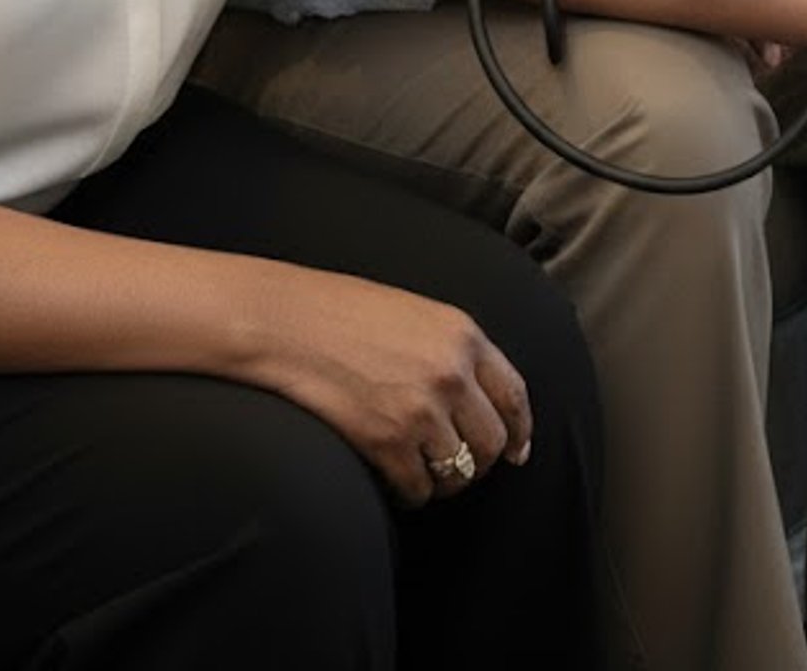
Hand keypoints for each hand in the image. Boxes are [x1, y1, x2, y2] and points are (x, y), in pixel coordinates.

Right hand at [243, 263, 532, 508]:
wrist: (286, 321)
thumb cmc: (342, 313)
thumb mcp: (414, 314)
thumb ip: (451, 350)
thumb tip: (478, 399)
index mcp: (463, 334)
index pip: (515, 394)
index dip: (519, 430)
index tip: (517, 451)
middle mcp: (452, 373)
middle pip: (492, 444)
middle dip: (476, 462)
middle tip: (453, 465)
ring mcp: (421, 409)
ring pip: (458, 473)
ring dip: (441, 481)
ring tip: (418, 471)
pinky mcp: (388, 441)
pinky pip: (418, 489)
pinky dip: (408, 493)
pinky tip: (392, 479)